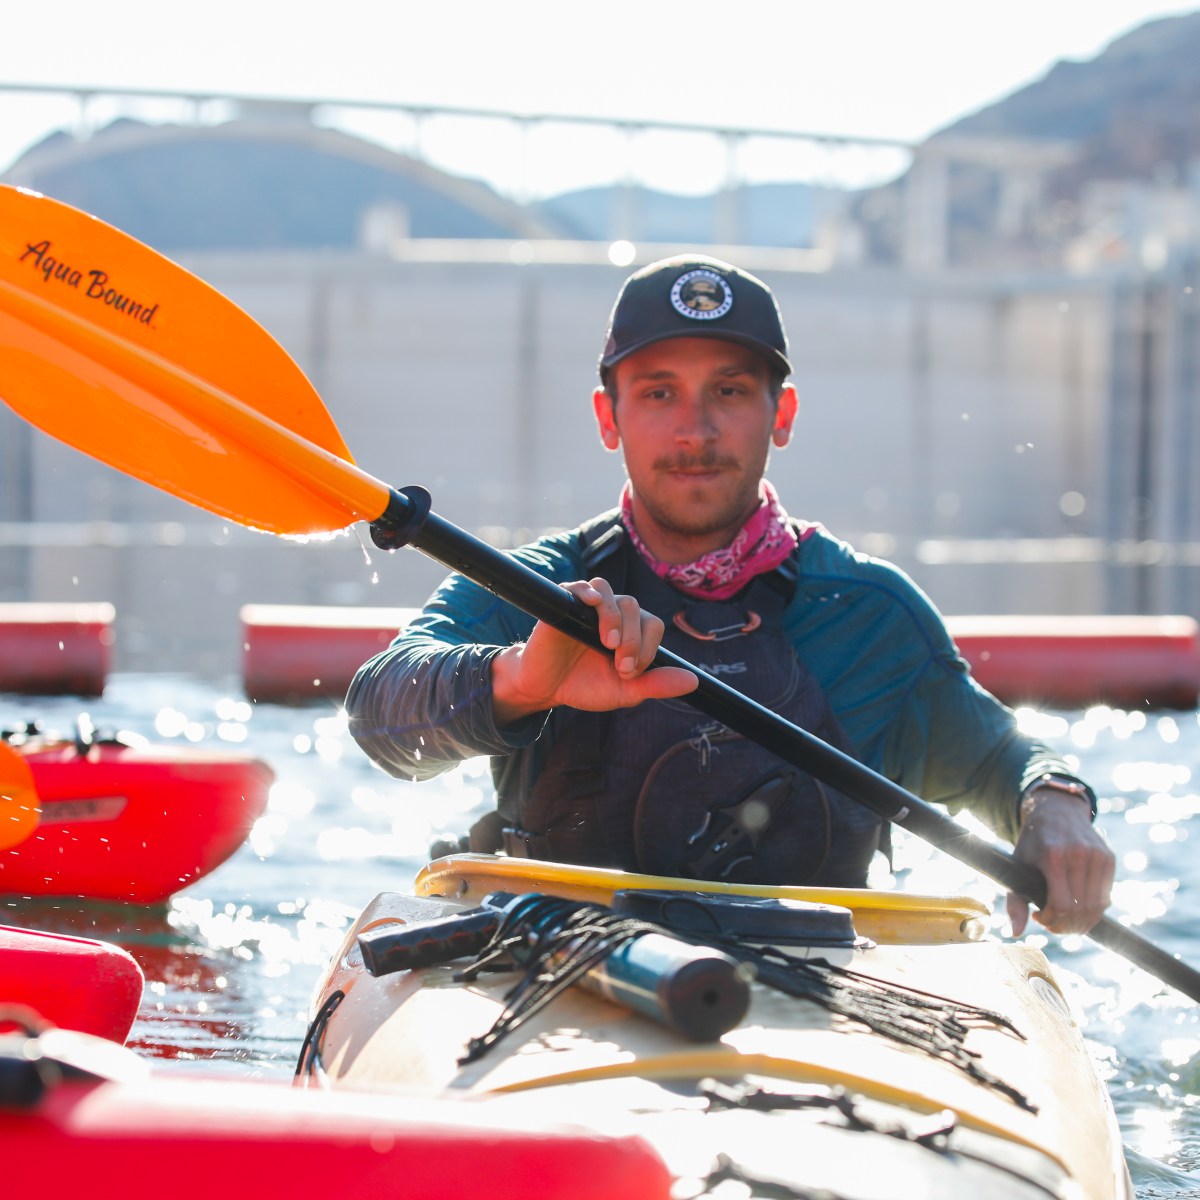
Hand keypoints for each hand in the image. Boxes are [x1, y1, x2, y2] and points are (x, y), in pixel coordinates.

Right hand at [491, 578, 697, 725]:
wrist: (547, 689)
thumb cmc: (585, 685)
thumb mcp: (625, 691)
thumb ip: (656, 684)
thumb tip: (693, 681)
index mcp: (630, 629)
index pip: (652, 624)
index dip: (647, 647)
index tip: (629, 672)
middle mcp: (611, 613)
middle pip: (634, 608)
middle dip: (633, 640)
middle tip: (619, 666)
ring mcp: (587, 607)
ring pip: (611, 594)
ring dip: (614, 617)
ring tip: (608, 642)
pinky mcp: (563, 605)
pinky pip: (578, 587)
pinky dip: (587, 592)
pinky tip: (591, 604)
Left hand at [1006, 788, 1114, 935]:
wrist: (1056, 812)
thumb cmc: (1032, 843)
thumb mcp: (1016, 866)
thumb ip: (1014, 901)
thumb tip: (1016, 933)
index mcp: (1054, 856)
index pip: (1061, 905)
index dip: (1052, 920)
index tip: (1040, 918)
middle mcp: (1079, 854)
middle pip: (1081, 909)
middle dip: (1066, 926)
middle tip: (1053, 926)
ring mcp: (1097, 855)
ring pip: (1097, 906)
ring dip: (1082, 923)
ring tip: (1065, 921)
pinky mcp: (1109, 858)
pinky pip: (1106, 896)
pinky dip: (1094, 910)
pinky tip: (1078, 908)